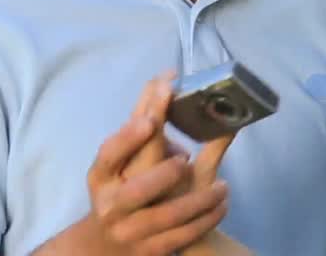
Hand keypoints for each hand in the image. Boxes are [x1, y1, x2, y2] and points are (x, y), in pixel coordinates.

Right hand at [32, 74, 228, 255]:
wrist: (107, 245)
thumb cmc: (120, 190)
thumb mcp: (123, 162)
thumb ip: (144, 131)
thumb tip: (170, 86)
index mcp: (101, 176)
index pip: (109, 153)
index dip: (128, 136)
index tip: (150, 119)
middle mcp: (111, 204)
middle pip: (137, 190)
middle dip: (162, 173)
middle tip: (185, 158)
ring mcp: (130, 231)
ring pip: (168, 217)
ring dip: (199, 200)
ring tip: (223, 187)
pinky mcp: (151, 250)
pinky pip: (183, 236)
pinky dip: (206, 220)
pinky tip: (222, 205)